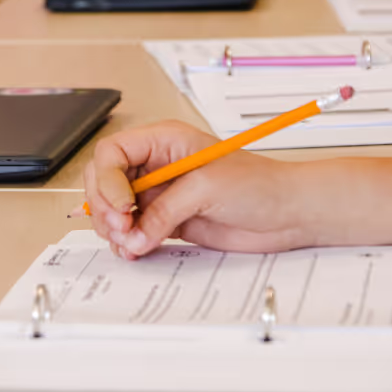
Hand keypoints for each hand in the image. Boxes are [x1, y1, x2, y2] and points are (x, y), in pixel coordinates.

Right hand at [79, 121, 313, 259]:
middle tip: (123, 229)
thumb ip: (164, 211)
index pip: (112, 153)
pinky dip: (128, 244)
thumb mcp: (206, 188)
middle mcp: (156, 166)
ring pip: (114, 211)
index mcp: (164, 141)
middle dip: (105, 208)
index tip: (123, 207)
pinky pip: (133, 232)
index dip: (107, 180)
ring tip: (132, 244)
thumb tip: (134, 235)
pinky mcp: (167, 221)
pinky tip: (137, 250)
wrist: (287, 213)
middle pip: (104, 182)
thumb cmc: (259, 184)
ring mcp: (160, 195)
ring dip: (114, 230)